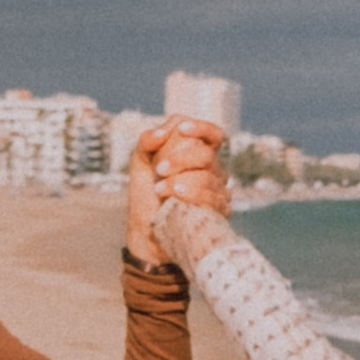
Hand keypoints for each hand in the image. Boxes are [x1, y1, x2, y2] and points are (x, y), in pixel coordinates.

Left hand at [126, 117, 228, 260]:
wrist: (146, 231)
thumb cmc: (146, 195)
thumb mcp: (140, 163)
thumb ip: (147, 141)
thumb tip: (162, 132)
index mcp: (199, 154)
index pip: (213, 135)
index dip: (201, 128)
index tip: (181, 130)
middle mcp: (214, 171)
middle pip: (206, 155)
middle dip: (180, 159)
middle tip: (158, 170)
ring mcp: (219, 192)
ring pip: (208, 177)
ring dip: (179, 181)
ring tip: (159, 190)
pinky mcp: (219, 212)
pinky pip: (212, 198)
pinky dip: (189, 196)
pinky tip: (171, 200)